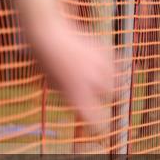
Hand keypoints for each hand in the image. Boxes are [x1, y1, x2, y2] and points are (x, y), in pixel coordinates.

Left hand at [28, 15, 113, 136]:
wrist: (48, 32)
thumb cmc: (44, 60)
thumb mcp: (52, 82)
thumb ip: (69, 94)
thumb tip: (81, 101)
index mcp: (76, 93)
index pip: (93, 115)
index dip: (98, 124)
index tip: (100, 128)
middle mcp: (92, 81)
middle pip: (109, 94)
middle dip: (103, 93)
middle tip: (92, 88)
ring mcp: (101, 65)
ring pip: (114, 78)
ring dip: (107, 77)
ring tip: (94, 71)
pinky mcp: (105, 50)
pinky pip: (114, 61)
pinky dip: (108, 61)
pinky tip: (97, 57)